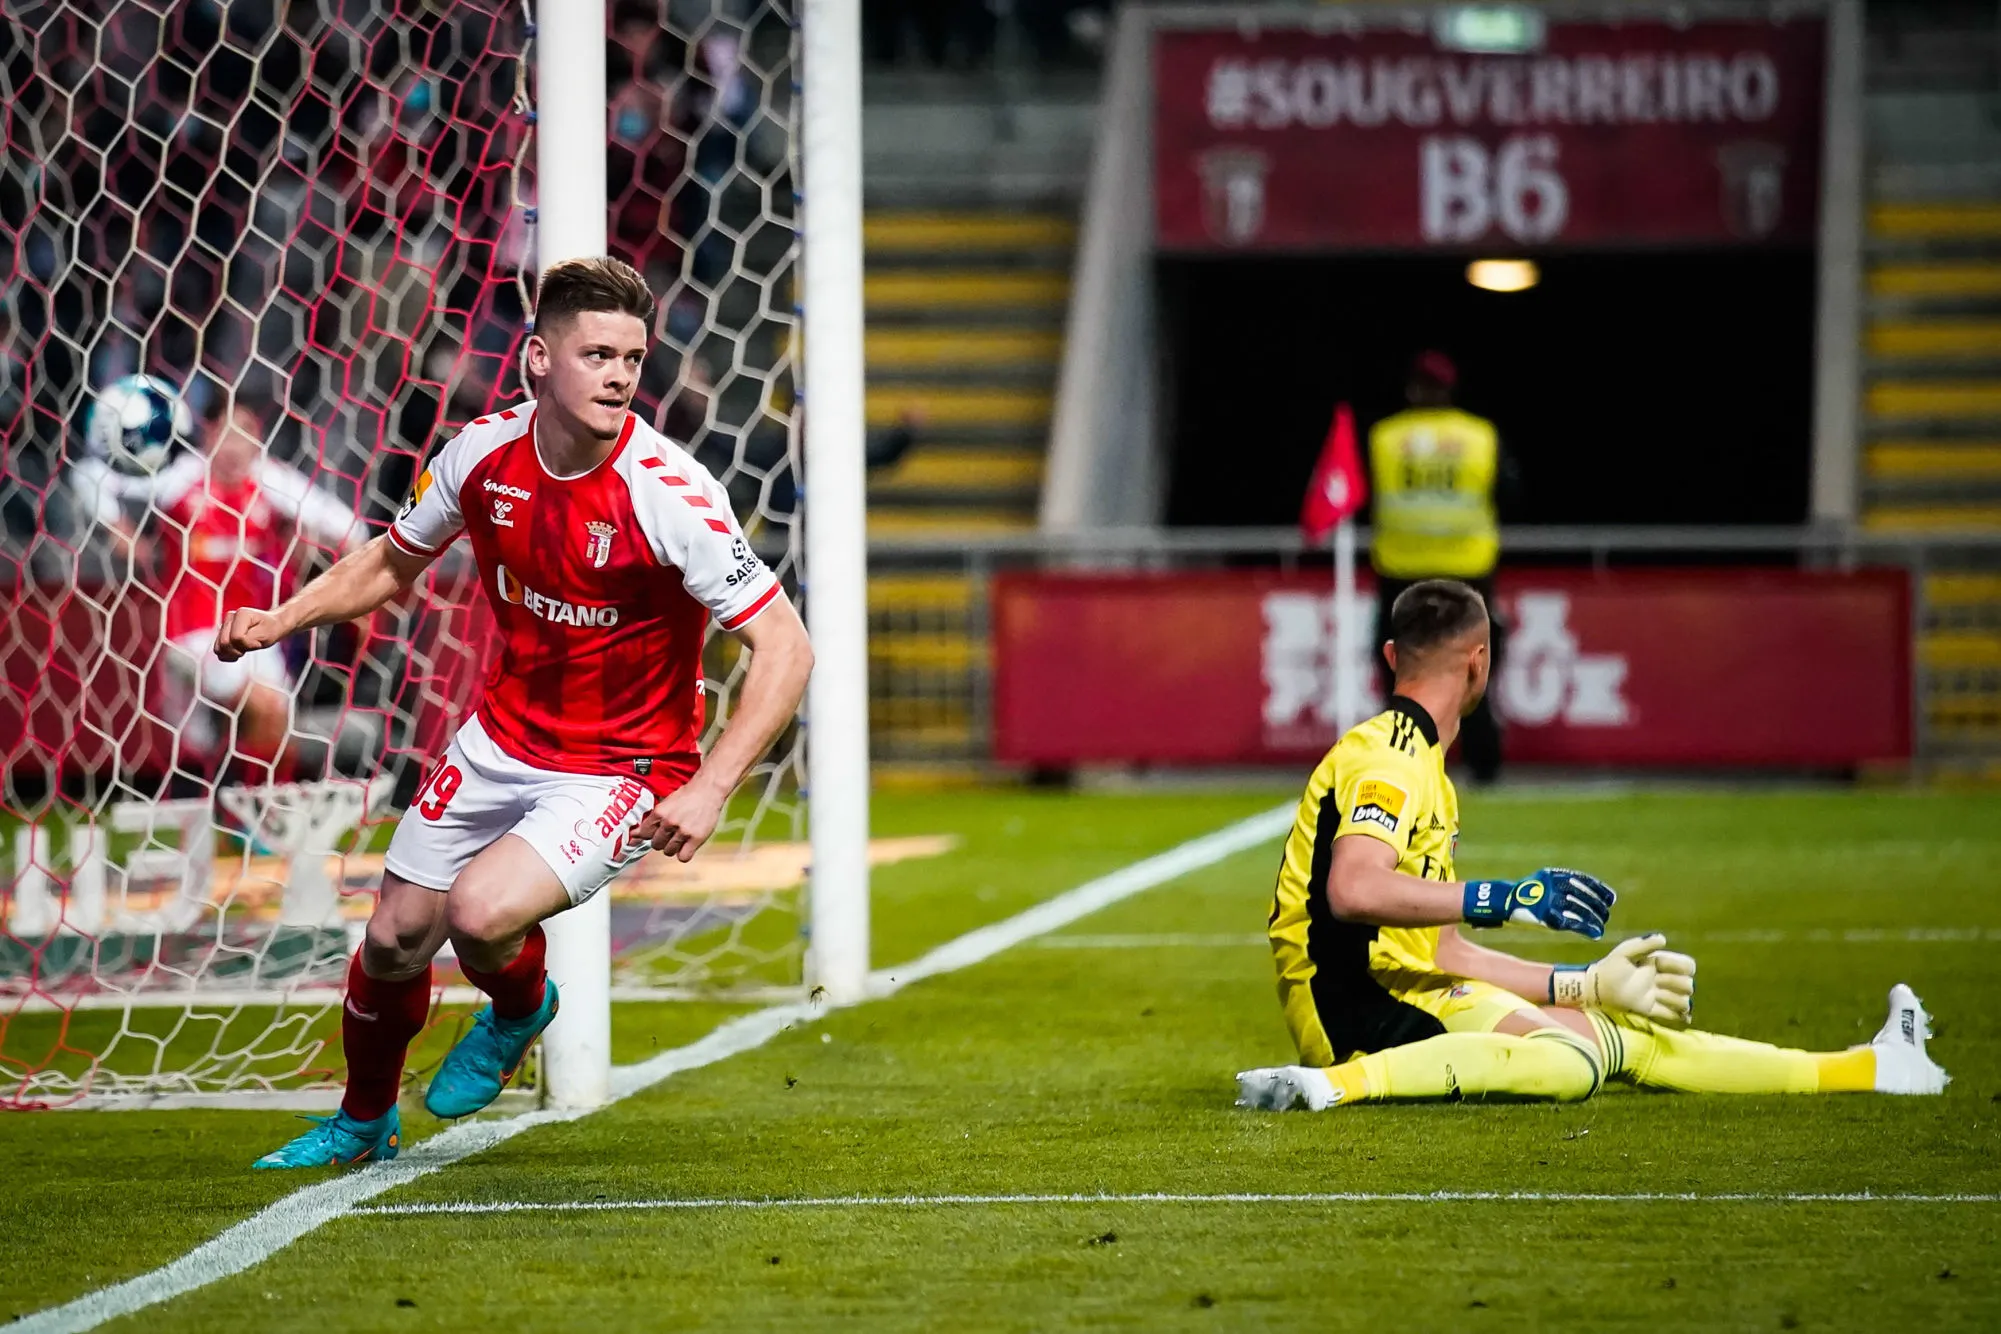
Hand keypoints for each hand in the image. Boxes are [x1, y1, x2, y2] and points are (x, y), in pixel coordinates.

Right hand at [215, 608, 288, 662]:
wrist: (272, 626)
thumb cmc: (270, 629)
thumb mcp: (265, 636)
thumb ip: (248, 640)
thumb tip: (233, 642)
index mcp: (241, 614)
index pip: (236, 637)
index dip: (248, 644)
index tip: (258, 641)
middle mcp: (230, 618)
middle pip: (224, 643)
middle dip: (239, 650)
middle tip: (252, 645)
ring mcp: (224, 625)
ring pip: (218, 648)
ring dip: (232, 653)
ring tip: (245, 647)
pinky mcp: (222, 634)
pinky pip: (218, 651)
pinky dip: (228, 655)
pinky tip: (239, 651)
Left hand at [633, 776, 725, 862]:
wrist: (708, 790)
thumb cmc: (686, 796)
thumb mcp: (665, 803)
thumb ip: (651, 820)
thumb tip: (633, 835)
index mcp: (659, 812)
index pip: (644, 833)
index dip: (650, 834)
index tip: (656, 833)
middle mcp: (669, 822)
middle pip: (655, 844)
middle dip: (662, 840)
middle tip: (672, 833)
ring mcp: (683, 831)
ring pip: (668, 852)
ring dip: (673, 847)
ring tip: (682, 836)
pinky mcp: (696, 838)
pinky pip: (683, 857)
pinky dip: (684, 854)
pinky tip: (688, 845)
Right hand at [1462, 867, 1615, 938]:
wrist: (1501, 902)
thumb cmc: (1523, 894)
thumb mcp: (1541, 883)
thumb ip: (1559, 885)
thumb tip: (1584, 893)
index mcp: (1554, 875)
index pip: (1583, 881)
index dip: (1599, 890)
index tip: (1610, 898)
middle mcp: (1554, 886)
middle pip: (1584, 896)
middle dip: (1598, 906)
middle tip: (1605, 914)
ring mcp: (1551, 901)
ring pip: (1581, 910)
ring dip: (1595, 919)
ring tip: (1602, 926)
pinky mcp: (1548, 916)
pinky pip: (1573, 923)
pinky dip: (1586, 928)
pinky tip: (1595, 934)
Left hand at [1552, 933, 1695, 1024]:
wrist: (1597, 988)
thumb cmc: (1611, 967)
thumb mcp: (1625, 952)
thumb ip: (1643, 944)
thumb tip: (1664, 939)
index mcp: (1659, 964)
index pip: (1686, 965)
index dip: (1681, 966)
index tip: (1668, 966)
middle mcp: (1662, 980)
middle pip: (1687, 984)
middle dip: (1677, 983)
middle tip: (1658, 982)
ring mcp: (1658, 996)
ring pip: (1683, 1000)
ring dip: (1676, 999)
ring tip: (1658, 996)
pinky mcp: (1651, 1010)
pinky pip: (1672, 1015)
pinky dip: (1679, 1015)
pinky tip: (1682, 1016)